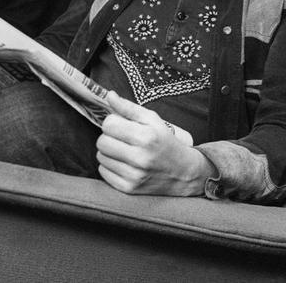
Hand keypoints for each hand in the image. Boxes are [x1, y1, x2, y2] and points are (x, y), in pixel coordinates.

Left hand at [96, 91, 213, 195]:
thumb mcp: (152, 120)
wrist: (184, 173)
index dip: (112, 122)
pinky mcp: (129, 189)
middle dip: (109, 137)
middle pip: (102, 142)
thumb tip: (109, 95)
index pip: (108, 125)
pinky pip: (103, 173)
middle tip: (121, 138)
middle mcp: (140, 158)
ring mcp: (134, 176)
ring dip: (109, 152)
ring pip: (101, 157)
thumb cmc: (165, 142)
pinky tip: (123, 164)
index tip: (121, 125)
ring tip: (123, 151)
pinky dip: (110, 167)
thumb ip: (129, 107)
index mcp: (146, 137)